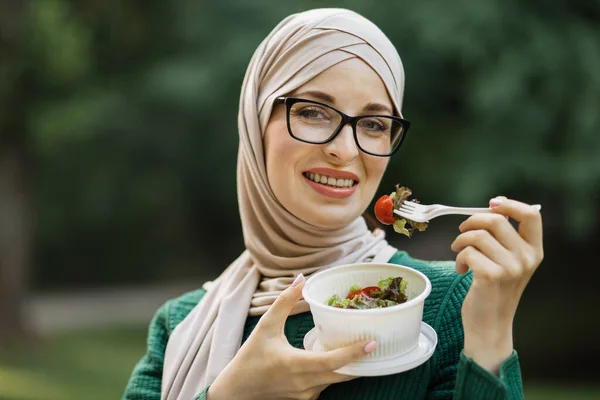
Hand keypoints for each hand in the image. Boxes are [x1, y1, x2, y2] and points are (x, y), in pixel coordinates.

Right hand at [207, 274, 376, 399]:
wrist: (236, 391)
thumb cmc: (250, 357)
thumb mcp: (266, 326)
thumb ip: (285, 301)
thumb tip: (302, 279)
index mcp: (297, 365)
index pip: (333, 361)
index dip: (355, 353)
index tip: (372, 342)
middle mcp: (305, 383)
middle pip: (343, 375)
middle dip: (361, 361)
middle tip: (374, 344)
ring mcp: (306, 394)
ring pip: (336, 381)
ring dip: (348, 367)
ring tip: (360, 349)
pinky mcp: (304, 399)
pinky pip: (326, 385)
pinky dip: (334, 373)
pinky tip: (336, 360)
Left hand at [450, 196, 543, 373]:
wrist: (490, 325)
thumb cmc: (495, 291)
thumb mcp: (509, 263)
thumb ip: (505, 239)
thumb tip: (492, 209)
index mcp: (534, 251)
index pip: (531, 215)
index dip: (509, 205)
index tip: (492, 204)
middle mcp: (526, 258)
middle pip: (496, 220)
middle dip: (472, 222)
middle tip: (463, 232)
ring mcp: (510, 267)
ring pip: (477, 235)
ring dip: (461, 242)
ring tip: (460, 254)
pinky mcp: (491, 275)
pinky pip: (467, 252)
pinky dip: (459, 259)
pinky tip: (462, 270)